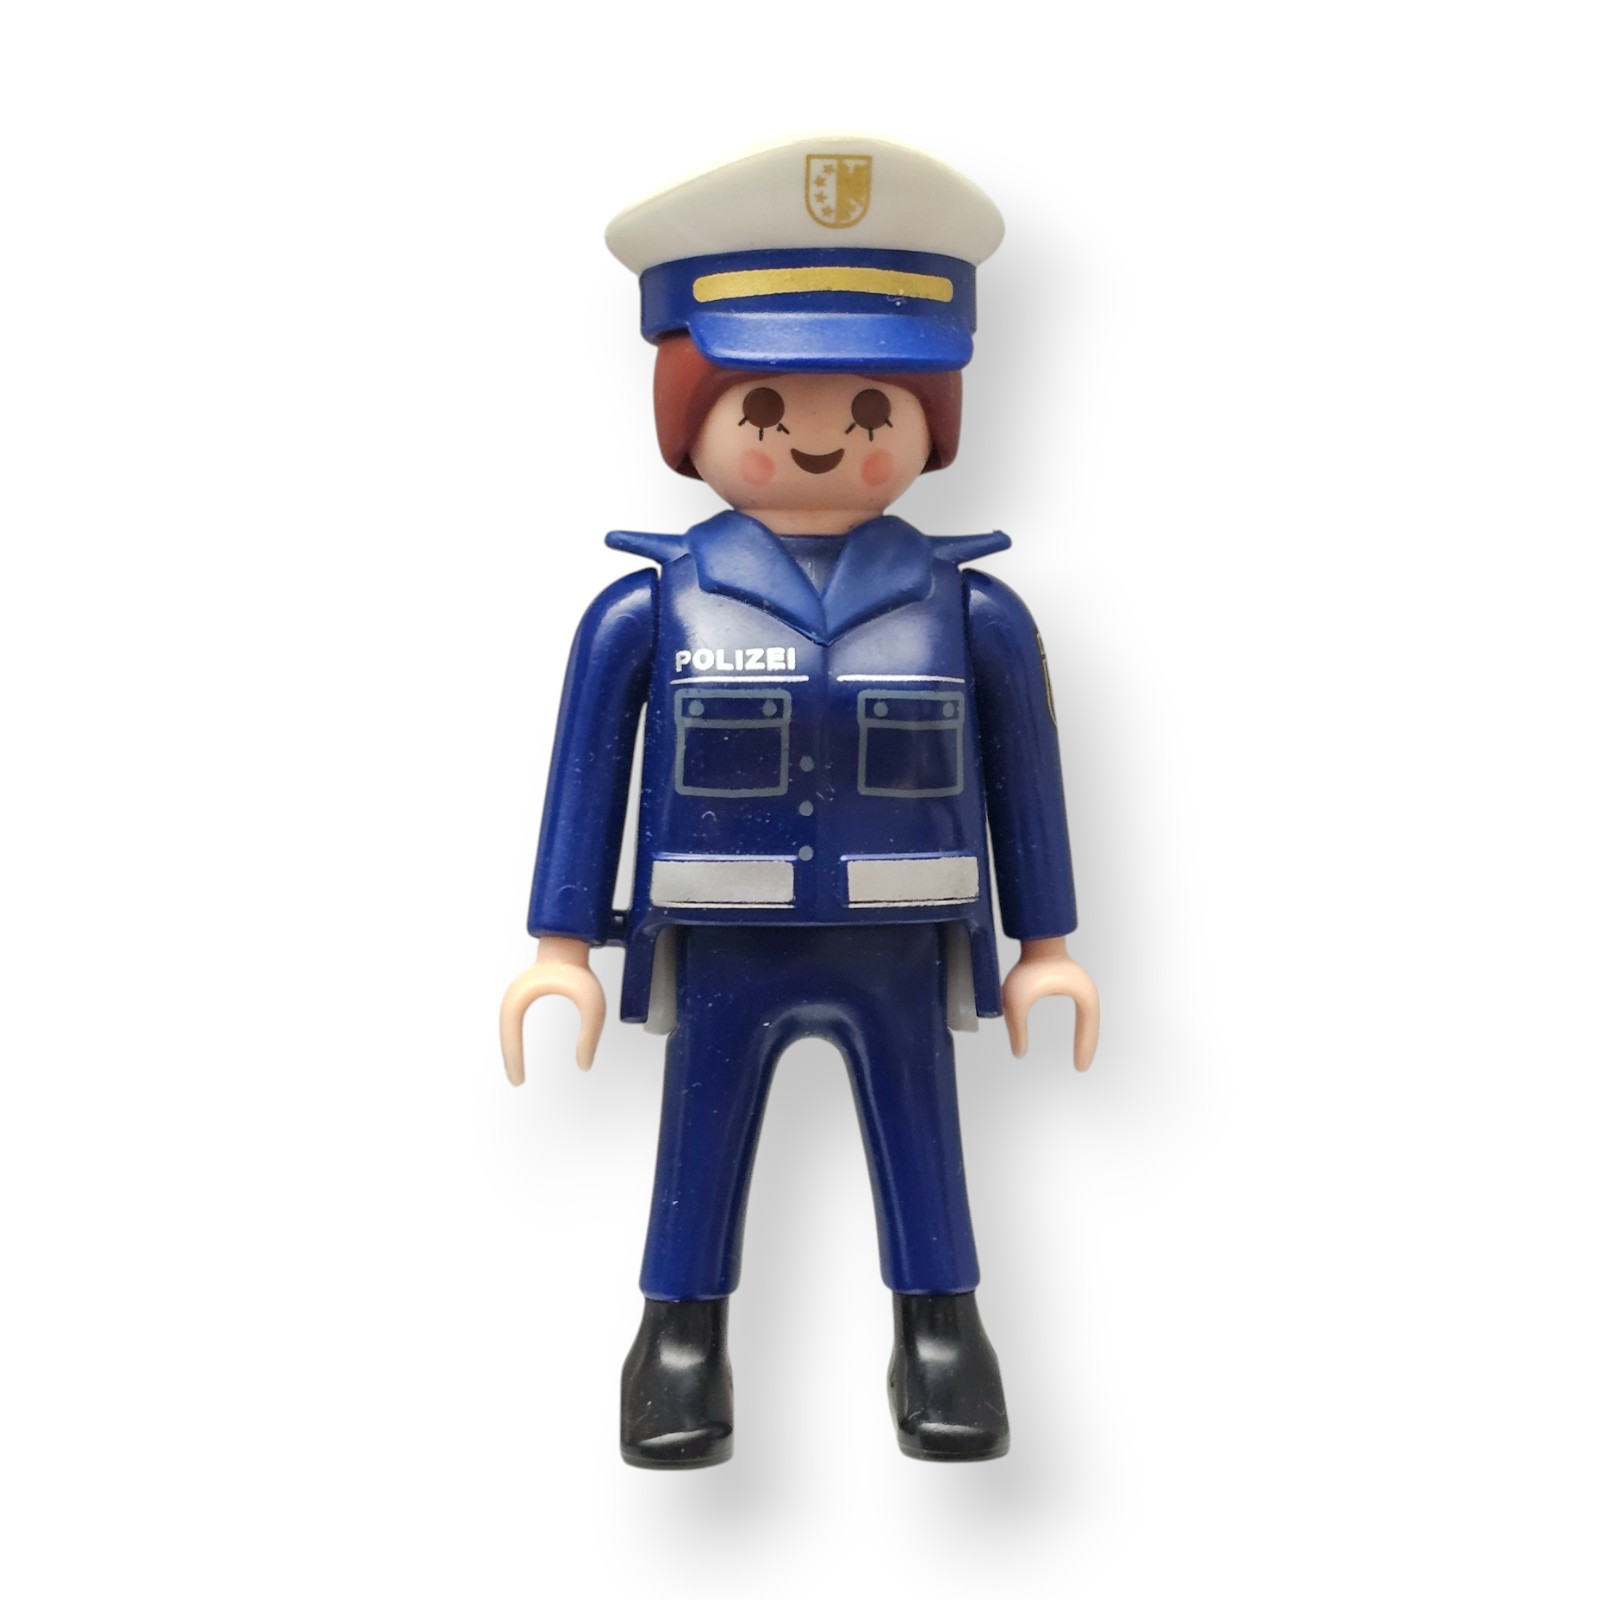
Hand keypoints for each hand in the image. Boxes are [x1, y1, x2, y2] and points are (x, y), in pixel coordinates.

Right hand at [499, 935, 605, 1081]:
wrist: (569, 943)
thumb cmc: (579, 970)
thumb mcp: (592, 1005)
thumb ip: (590, 1035)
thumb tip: (584, 1065)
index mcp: (523, 996)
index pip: (510, 1035)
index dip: (513, 1060)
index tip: (518, 1080)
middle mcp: (513, 996)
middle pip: (505, 1035)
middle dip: (509, 1059)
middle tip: (516, 1081)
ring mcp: (516, 994)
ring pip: (507, 1029)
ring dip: (511, 1049)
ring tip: (517, 1073)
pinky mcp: (522, 994)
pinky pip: (513, 1022)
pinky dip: (514, 1039)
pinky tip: (521, 1053)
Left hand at [1001, 937, 1099, 1070]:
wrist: (1033, 939)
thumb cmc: (1028, 966)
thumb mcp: (1017, 1001)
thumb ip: (1017, 1028)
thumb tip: (1018, 1054)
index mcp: (1084, 995)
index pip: (1089, 1028)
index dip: (1085, 1047)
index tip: (1080, 1067)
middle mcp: (1087, 990)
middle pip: (1092, 1025)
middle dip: (1087, 1045)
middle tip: (1081, 1067)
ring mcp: (1080, 985)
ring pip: (1088, 1017)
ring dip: (1085, 1035)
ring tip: (1081, 1055)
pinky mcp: (1071, 982)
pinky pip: (1080, 1009)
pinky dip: (1079, 1024)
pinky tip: (1073, 1034)